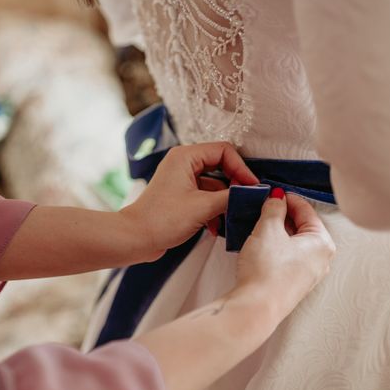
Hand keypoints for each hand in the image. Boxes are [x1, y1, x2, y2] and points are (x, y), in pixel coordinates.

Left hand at [120, 142, 257, 259]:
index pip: (224, 151)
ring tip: (233, 216)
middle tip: (246, 200)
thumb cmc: (162, 219)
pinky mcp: (181, 196)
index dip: (241, 168)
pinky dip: (214, 209)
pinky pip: (205, 196)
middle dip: (235, 184)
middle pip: (221, 166)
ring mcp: (181, 180)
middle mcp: (183, 163)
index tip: (252, 187)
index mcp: (186, 156)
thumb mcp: (203, 207)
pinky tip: (216, 227)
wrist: (136, 239)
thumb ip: (231, 197)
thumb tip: (252, 193)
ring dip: (225, 201)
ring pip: (215, 184)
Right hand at [231, 189, 335, 327]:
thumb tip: (276, 199)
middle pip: (302, 227)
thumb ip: (273, 208)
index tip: (273, 193)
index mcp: (322, 243)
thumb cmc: (267, 270)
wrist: (256, 307)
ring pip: (294, 244)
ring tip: (258, 226)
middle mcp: (321, 259)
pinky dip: (275, 248)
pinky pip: (288, 258)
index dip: (287, 198)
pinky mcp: (293, 285)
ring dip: (277, 232)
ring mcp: (308, 274)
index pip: (306, 210)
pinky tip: (260, 246)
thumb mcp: (267, 229)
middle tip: (263, 208)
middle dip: (282, 216)